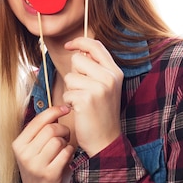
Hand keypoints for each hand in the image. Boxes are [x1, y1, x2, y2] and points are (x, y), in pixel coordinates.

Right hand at [12, 105, 73, 182]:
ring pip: (58, 140)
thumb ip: (37, 131)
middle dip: (62, 129)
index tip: (65, 108)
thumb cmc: (37, 166)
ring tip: (63, 147)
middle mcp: (24, 154)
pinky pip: (65, 153)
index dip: (54, 111)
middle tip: (65, 135)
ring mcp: (36, 165)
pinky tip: (66, 156)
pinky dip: (69, 151)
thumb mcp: (29, 149)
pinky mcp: (49, 174)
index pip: (38, 120)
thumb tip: (55, 109)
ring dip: (66, 141)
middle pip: (50, 129)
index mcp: (18, 144)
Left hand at [62, 37, 123, 155]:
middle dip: (74, 74)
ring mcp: (99, 88)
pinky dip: (69, 102)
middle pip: (78, 59)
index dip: (80, 42)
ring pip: (70, 77)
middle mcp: (109, 77)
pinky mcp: (87, 99)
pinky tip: (79, 111)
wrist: (106, 140)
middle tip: (84, 91)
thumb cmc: (100, 113)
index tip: (69, 45)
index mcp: (115, 72)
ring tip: (82, 102)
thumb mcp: (105, 87)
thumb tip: (78, 50)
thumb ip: (95, 68)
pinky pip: (67, 93)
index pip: (96, 46)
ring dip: (71, 90)